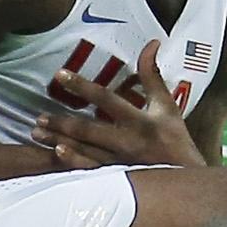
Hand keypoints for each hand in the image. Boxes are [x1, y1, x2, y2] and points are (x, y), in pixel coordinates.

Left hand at [33, 41, 203, 170]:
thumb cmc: (177, 142)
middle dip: (61, 122)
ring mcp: (121, 164)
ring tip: (37, 132)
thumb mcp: (169, 106)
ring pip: (84, 150)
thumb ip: (153, 76)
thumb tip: (151, 43)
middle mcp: (128, 142)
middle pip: (88, 129)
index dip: (82, 86)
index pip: (106, 99)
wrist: (188, 183)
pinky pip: (91, 171)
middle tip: (39, 116)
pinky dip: (73, 162)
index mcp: (140, 121)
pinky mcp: (118, 179)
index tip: (60, 75)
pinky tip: (56, 154)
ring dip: (59, 141)